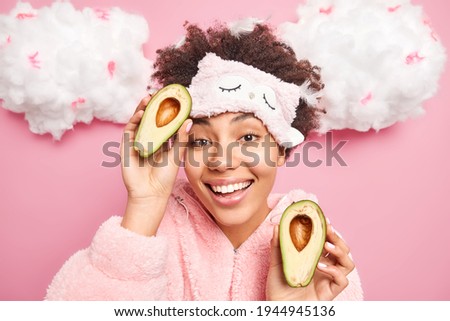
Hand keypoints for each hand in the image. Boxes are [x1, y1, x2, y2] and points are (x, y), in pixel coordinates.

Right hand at [120, 96, 191, 234]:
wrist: (150, 194)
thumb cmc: (165, 178)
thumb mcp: (176, 155)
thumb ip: (181, 138)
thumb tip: (189, 121)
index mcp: (162, 143)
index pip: (163, 123)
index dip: (166, 111)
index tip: (171, 99)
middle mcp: (149, 141)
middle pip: (150, 119)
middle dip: (153, 106)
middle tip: (158, 94)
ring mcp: (137, 143)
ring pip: (139, 122)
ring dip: (142, 109)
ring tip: (148, 98)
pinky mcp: (127, 147)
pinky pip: (130, 130)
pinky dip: (134, 120)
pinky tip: (141, 113)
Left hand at [266, 219, 353, 300]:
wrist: (277, 307)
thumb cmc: (278, 286)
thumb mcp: (276, 262)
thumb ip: (278, 245)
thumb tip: (277, 226)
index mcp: (315, 258)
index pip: (328, 241)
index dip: (329, 230)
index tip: (324, 219)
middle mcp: (325, 267)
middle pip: (342, 249)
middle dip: (337, 237)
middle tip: (328, 229)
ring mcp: (329, 279)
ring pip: (348, 263)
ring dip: (340, 251)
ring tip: (326, 246)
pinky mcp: (330, 292)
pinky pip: (342, 280)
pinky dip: (334, 271)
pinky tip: (320, 266)